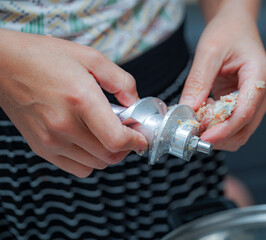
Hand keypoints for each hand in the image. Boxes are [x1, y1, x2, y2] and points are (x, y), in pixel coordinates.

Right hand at [0, 29, 146, 176]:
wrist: (3, 65)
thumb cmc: (44, 58)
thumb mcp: (90, 57)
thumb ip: (121, 80)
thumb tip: (135, 101)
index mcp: (80, 99)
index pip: (116, 139)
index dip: (136, 142)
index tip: (142, 137)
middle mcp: (64, 125)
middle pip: (110, 156)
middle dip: (127, 146)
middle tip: (127, 131)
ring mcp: (51, 140)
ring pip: (96, 164)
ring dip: (109, 153)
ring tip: (106, 133)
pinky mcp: (41, 148)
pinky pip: (78, 168)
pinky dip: (91, 160)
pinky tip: (89, 142)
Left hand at [180, 0, 265, 150]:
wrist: (236, 27)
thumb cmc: (227, 33)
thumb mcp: (208, 52)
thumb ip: (198, 82)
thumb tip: (188, 110)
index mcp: (261, 75)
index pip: (244, 113)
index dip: (222, 130)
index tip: (202, 137)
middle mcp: (265, 92)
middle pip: (244, 128)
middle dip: (217, 135)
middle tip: (192, 129)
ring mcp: (259, 101)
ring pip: (240, 132)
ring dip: (217, 133)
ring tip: (199, 118)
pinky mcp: (250, 105)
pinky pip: (236, 125)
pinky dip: (219, 127)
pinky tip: (206, 114)